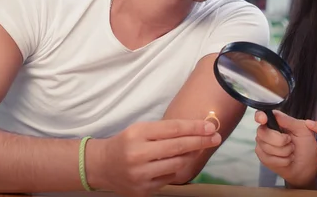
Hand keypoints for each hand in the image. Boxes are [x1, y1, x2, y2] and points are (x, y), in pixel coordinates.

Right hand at [87, 119, 220, 195]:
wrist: (102, 166)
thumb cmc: (126, 143)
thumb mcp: (140, 129)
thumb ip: (166, 130)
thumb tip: (198, 130)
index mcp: (137, 134)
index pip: (173, 129)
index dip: (194, 127)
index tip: (210, 126)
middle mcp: (138, 154)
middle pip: (178, 147)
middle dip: (200, 141)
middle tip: (215, 137)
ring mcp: (140, 175)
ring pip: (177, 164)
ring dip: (191, 156)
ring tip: (196, 149)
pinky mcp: (143, 190)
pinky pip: (169, 177)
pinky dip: (176, 169)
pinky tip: (176, 162)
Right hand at [254, 110, 316, 188]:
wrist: (308, 167)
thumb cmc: (306, 146)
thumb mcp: (303, 130)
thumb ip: (288, 120)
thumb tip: (274, 113)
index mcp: (275, 122)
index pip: (260, 115)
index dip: (260, 116)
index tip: (263, 119)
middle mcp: (266, 132)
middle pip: (263, 132)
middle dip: (280, 140)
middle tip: (290, 142)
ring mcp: (263, 145)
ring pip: (267, 147)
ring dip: (285, 151)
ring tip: (291, 151)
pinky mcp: (264, 158)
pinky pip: (269, 158)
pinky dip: (283, 160)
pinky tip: (288, 159)